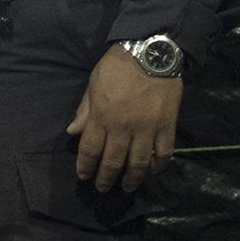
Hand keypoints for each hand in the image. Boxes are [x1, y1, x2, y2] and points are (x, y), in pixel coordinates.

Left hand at [68, 45, 182, 192]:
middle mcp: (123, 127)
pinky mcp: (167, 126)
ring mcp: (147, 129)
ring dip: (132, 179)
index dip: (85, 166)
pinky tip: (152, 172)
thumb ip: (85, 109)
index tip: (83, 176)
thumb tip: (72, 132)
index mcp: (102, 115)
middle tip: (102, 188)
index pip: (90, 149)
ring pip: (139, 163)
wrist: (151, 52)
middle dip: (106, 179)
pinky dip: (158, 166)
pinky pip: (163, 154)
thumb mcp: (94, 83)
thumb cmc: (117, 66)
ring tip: (127, 187)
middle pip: (113, 161)